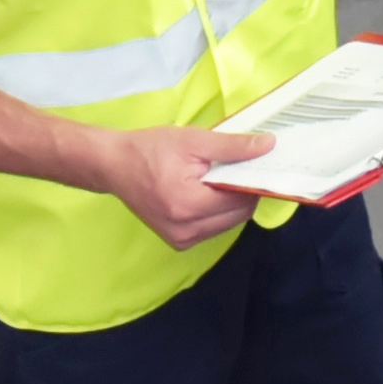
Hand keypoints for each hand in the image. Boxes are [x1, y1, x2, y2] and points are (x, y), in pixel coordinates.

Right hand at [99, 124, 276, 247]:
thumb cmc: (149, 150)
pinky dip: (217, 212)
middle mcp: (186, 230)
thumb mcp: (193, 141)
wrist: (114, 166)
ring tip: (214, 179)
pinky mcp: (179, 243)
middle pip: (239, 215)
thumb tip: (268, 146)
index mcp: (188, 205)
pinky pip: (213, 229)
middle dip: (243, 192)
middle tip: (235, 168)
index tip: (255, 162)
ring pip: (229, 224)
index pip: (241, 198)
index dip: (253, 180)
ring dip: (231, 203)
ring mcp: (182, 240)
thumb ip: (232, 147)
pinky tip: (205, 192)